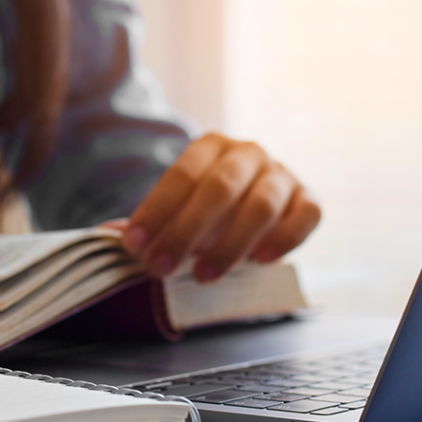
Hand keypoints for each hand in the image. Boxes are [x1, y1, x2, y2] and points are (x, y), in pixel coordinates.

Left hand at [122, 133, 320, 281]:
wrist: (254, 199)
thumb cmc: (205, 208)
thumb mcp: (175, 209)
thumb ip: (151, 223)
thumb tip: (113, 236)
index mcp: (209, 146)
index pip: (180, 175)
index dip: (155, 211)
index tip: (134, 245)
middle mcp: (247, 153)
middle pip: (219, 188)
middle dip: (186, 231)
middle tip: (161, 267)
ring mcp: (281, 173)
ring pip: (261, 205)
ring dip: (229, 245)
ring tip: (203, 276)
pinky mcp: (308, 198)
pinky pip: (306, 215)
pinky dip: (285, 239)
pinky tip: (261, 261)